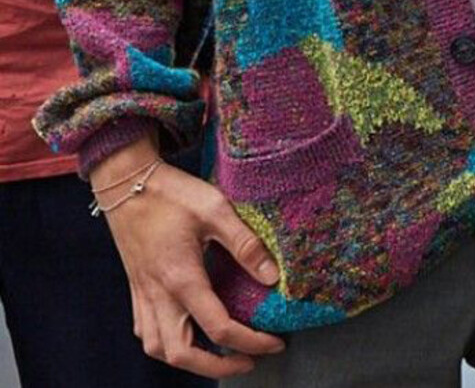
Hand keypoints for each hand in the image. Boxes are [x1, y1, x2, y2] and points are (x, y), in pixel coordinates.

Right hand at [91, 139, 285, 377]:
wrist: (126, 181)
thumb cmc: (171, 192)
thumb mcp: (215, 209)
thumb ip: (244, 243)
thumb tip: (272, 276)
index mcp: (182, 278)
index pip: (219, 328)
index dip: (252, 342)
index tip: (274, 342)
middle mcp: (159, 295)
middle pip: (183, 355)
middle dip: (218, 367)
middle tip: (249, 360)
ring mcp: (143, 294)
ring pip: (159, 349)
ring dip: (190, 361)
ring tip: (219, 355)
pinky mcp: (136, 288)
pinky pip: (146, 333)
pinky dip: (167, 345)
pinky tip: (184, 334)